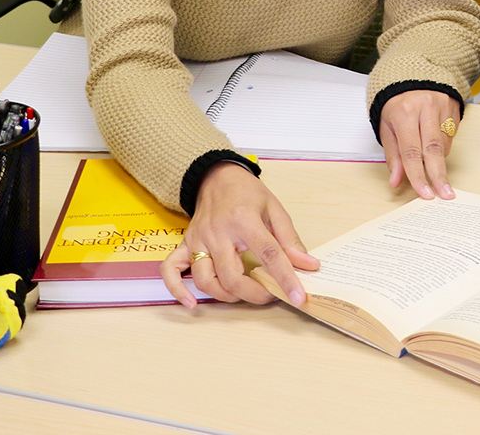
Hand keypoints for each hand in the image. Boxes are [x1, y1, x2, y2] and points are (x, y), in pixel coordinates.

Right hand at [160, 162, 318, 309]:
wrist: (216, 177)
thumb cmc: (247, 193)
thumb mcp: (275, 210)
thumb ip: (290, 240)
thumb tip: (308, 265)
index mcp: (244, 220)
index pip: (268, 254)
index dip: (285, 278)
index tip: (298, 297)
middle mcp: (218, 232)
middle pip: (232, 276)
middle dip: (254, 294)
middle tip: (270, 294)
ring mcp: (198, 239)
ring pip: (205, 280)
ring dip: (226, 296)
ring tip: (244, 294)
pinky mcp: (184, 244)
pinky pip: (171, 271)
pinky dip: (177, 290)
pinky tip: (191, 303)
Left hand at [378, 89, 461, 199]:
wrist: (415, 73)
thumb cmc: (397, 103)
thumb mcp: (387, 126)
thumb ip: (393, 155)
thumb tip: (396, 181)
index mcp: (403, 113)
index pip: (411, 151)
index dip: (417, 175)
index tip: (424, 193)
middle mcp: (424, 109)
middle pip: (433, 149)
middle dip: (438, 176)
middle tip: (445, 195)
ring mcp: (442, 107)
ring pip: (443, 144)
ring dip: (437, 162)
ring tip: (431, 164)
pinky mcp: (454, 109)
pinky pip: (450, 137)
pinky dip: (443, 148)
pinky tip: (434, 146)